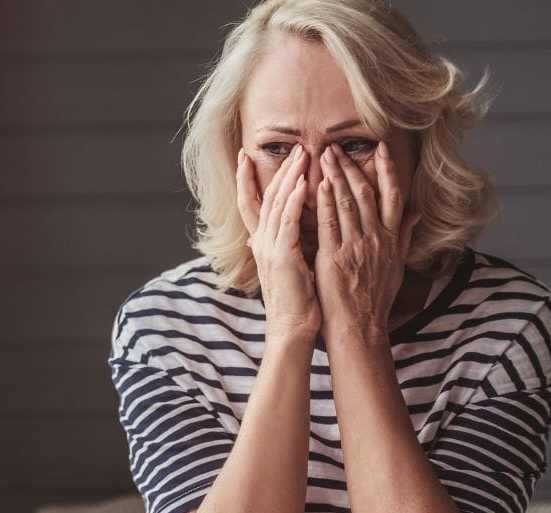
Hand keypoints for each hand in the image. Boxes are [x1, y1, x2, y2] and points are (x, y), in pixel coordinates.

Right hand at [236, 143, 319, 340]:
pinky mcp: (282, 255)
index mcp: (261, 244)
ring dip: (289, 177)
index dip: (246, 180)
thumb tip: (295, 229)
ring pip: (276, 203)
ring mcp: (269, 247)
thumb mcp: (290, 266)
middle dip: (278, 170)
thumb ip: (289, 244)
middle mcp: (260, 242)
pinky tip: (305, 182)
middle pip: (265, 196)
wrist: (291, 328)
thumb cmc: (296, 301)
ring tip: (302, 155)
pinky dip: (295, 199)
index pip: (250, 204)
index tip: (245, 157)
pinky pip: (287, 221)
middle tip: (292, 147)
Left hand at [313, 141, 420, 343]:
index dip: (387, 171)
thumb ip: (404, 237)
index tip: (380, 148)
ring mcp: (356, 247)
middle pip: (366, 194)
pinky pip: (329, 225)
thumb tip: (416, 213)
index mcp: (392, 239)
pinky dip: (324, 204)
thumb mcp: (397, 266)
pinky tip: (318, 185)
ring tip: (324, 156)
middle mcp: (377, 239)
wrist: (360, 328)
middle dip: (351, 167)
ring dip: (335, 177)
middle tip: (336, 147)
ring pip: (346, 204)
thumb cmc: (375, 298)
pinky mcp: (335, 259)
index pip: (393, 196)